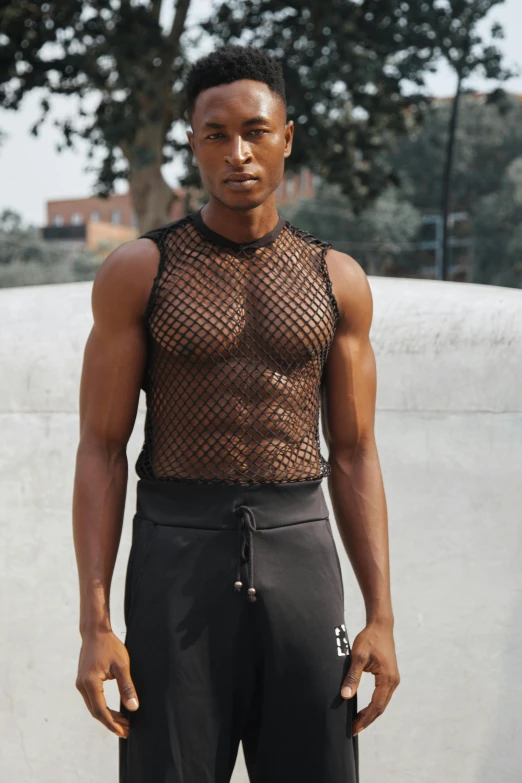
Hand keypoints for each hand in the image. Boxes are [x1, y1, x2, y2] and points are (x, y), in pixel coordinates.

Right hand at [76, 628, 138, 737]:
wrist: (95, 631)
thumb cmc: (109, 645)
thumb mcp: (122, 665)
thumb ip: (127, 687)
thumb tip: (133, 708)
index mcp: (90, 682)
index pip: (100, 710)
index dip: (112, 724)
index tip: (124, 732)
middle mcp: (82, 685)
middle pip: (96, 711)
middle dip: (111, 722)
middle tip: (127, 730)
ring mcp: (81, 683)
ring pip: (93, 706)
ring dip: (107, 716)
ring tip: (124, 721)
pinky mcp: (83, 681)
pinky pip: (92, 699)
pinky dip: (103, 707)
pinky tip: (115, 710)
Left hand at [341, 620, 399, 735]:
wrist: (381, 626)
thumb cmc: (369, 639)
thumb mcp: (358, 656)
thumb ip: (352, 676)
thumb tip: (345, 696)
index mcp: (387, 679)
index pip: (376, 706)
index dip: (365, 718)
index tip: (353, 728)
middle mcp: (393, 682)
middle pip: (381, 708)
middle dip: (367, 719)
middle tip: (353, 730)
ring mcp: (393, 679)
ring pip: (382, 703)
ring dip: (371, 714)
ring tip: (357, 722)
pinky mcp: (390, 676)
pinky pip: (383, 696)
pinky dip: (374, 705)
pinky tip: (364, 709)